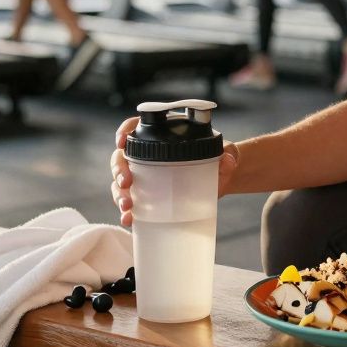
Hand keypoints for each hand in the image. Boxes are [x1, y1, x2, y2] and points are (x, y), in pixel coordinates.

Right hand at [109, 117, 240, 226]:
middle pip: (122, 156)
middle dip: (118, 169)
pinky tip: (129, 220)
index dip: (124, 131)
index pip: (135, 126)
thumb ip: (228, 154)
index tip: (121, 142)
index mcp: (162, 134)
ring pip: (121, 181)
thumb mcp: (225, 152)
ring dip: (119, 194)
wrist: (222, 179)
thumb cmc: (219, 157)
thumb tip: (228, 160)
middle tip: (125, 182)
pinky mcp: (148, 195)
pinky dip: (127, 211)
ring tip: (127, 207)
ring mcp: (145, 175)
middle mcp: (148, 153)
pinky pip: (131, 201)